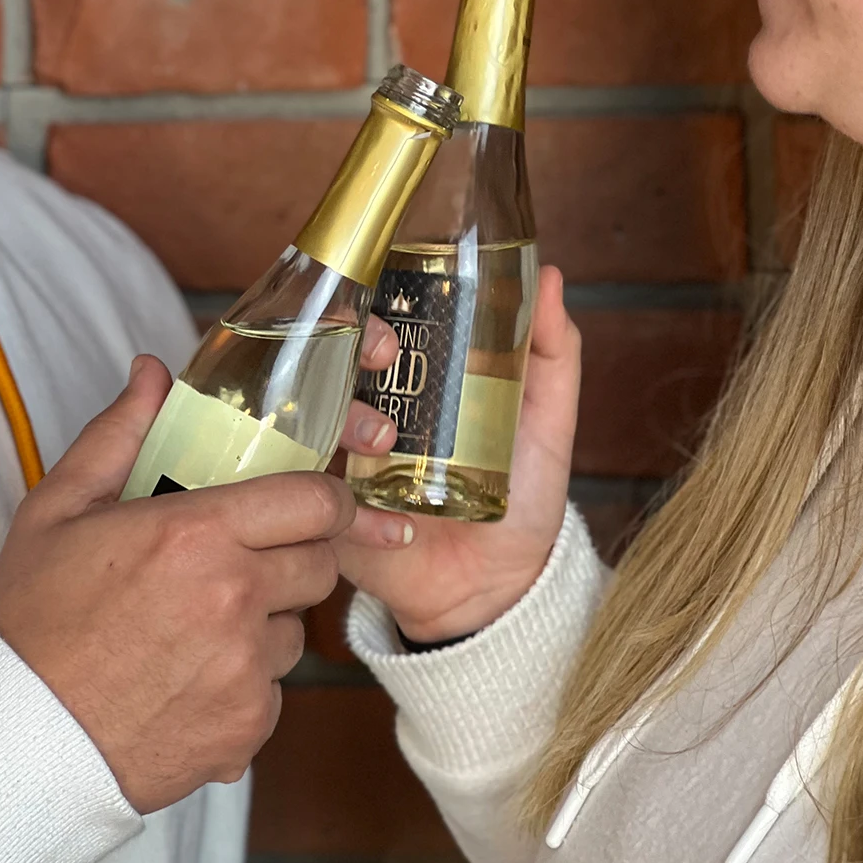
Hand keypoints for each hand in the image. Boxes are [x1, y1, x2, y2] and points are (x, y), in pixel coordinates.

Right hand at [0, 357, 355, 814]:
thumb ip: (118, 434)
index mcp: (197, 534)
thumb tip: (151, 372)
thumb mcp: (60, 511)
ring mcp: (246, 668)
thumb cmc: (33, 620)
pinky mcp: (248, 726)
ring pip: (297, 630)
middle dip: (296, 556)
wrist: (15, 740)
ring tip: (197, 630)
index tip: (315, 503)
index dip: (327, 499)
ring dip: (267, 623)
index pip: (316, 501)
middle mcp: (235, 598)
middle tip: (242, 564)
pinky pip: (274, 689)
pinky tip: (187, 681)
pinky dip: (244, 683)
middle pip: (321, 563)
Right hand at [336, 266, 580, 642]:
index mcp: (408, 379)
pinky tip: (400, 528)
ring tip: (386, 443)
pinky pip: (315, 497)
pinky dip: (357, 510)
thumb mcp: (546, 423)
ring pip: (310, 417)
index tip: (397, 314)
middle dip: (348, 345)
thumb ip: (552, 354)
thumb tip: (552, 277)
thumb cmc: (521, 498)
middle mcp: (364, 408)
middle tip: (384, 358)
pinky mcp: (329, 513)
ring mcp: (341, 459)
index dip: (369, 303)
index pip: (370, 320)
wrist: (499, 585)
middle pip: (326, 356)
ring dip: (347, 420)